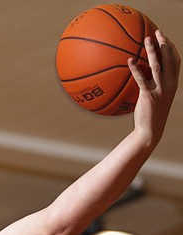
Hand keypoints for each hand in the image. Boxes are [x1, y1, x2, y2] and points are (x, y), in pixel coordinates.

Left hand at [130, 30, 179, 145]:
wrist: (150, 130)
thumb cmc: (150, 114)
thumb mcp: (155, 97)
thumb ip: (153, 85)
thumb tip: (141, 74)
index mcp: (173, 83)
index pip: (176, 61)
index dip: (171, 47)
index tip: (164, 37)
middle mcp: (169, 84)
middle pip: (169, 58)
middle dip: (163, 43)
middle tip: (156, 32)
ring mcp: (160, 90)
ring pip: (157, 65)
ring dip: (152, 50)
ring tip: (146, 39)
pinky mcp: (149, 96)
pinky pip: (142, 79)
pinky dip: (136, 69)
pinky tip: (129, 61)